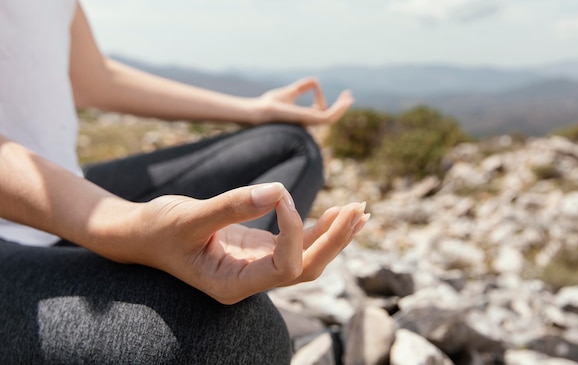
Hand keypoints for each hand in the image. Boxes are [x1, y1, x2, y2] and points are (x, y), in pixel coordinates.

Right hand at [132, 183, 368, 303]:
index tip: (278, 194)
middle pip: (307, 268)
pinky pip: (296, 242)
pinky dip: (319, 227)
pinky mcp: (258, 249)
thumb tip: (278, 191)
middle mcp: (250, 281)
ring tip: (360, 210)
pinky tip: (339, 212)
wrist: (143, 233)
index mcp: (232, 285)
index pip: (284, 267)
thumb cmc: (158, 229)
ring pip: (307, 257)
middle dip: (334, 240)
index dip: (292, 232)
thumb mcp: (189, 217)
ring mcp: (257, 266)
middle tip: (359, 209)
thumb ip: (232, 205)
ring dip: (334, 234)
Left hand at [255, 77, 353, 125]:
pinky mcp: (309, 120)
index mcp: (303, 118)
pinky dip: (338, 109)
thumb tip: (315, 80)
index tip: (318, 85)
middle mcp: (307, 123)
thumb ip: (301, 88)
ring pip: (332, 118)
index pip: (321, 112)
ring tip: (349, 97)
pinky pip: (329, 117)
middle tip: (349, 96)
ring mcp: (309, 122)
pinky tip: (343, 100)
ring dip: (342, 108)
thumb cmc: (268, 104)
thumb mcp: (289, 92)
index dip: (326, 100)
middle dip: (340, 107)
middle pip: (330, 117)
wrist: (260, 111)